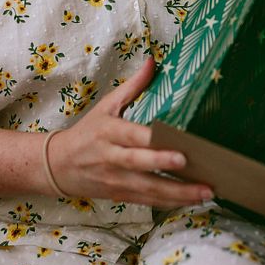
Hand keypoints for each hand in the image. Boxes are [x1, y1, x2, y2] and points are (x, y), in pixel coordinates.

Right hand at [46, 57, 213, 206]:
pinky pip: (148, 201)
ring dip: (178, 193)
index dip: (152, 142)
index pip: (131, 136)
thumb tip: (153, 61)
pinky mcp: (120, 196)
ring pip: (148, 189)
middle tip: (191, 165)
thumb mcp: (106, 106)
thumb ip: (133, 86)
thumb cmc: (88, 132)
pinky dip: (170, 203)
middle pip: (140, 165)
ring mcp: (116, 180)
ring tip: (205, 191)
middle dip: (166, 166)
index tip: (174, 143)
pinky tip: (192, 200)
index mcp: (108, 132)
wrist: (58, 165)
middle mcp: (111, 158)